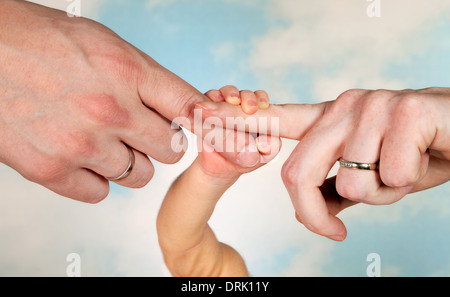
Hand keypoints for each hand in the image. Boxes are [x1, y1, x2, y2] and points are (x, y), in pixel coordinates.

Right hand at [0, 1, 255, 202]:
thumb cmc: (38, 39)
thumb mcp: (105, 43)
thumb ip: (146, 78)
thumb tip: (180, 108)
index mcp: (128, 72)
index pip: (190, 108)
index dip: (202, 121)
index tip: (204, 129)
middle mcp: (111, 111)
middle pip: (172, 150)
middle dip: (162, 141)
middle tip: (143, 131)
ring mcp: (82, 144)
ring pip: (140, 176)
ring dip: (130, 162)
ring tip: (106, 141)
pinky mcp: (51, 170)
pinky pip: (99, 192)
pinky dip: (96, 179)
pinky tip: (82, 157)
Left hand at [198, 87, 449, 240]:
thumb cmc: (418, 154)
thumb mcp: (369, 177)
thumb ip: (334, 189)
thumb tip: (308, 210)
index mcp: (329, 118)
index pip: (274, 120)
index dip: (237, 123)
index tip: (203, 119)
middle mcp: (343, 105)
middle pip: (297, 172)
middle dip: (313, 214)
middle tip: (336, 234)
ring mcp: (371, 104)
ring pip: (351, 182)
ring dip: (383, 193)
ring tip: (404, 170)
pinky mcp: (404, 110)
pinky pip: (389, 175)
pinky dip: (409, 182)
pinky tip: (424, 158)